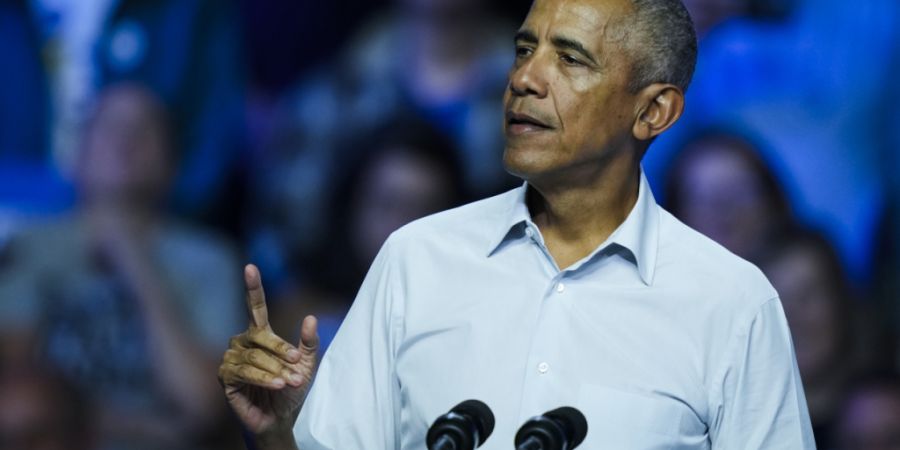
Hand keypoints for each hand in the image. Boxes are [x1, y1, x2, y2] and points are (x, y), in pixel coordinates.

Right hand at [218, 264, 318, 437]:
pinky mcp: (225, 376)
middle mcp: (242, 342)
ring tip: (289, 382)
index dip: (253, 287)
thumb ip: (308, 342)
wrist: (280, 418)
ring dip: (275, 370)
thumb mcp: (305, 365)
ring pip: (253, 356)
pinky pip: (243, 371)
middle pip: (259, 335)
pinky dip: (262, 378)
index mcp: (260, 334)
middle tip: (296, 365)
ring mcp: (231, 358)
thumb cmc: (290, 389)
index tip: (250, 267)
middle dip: (280, 350)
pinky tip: (276, 385)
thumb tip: (310, 317)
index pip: (255, 307)